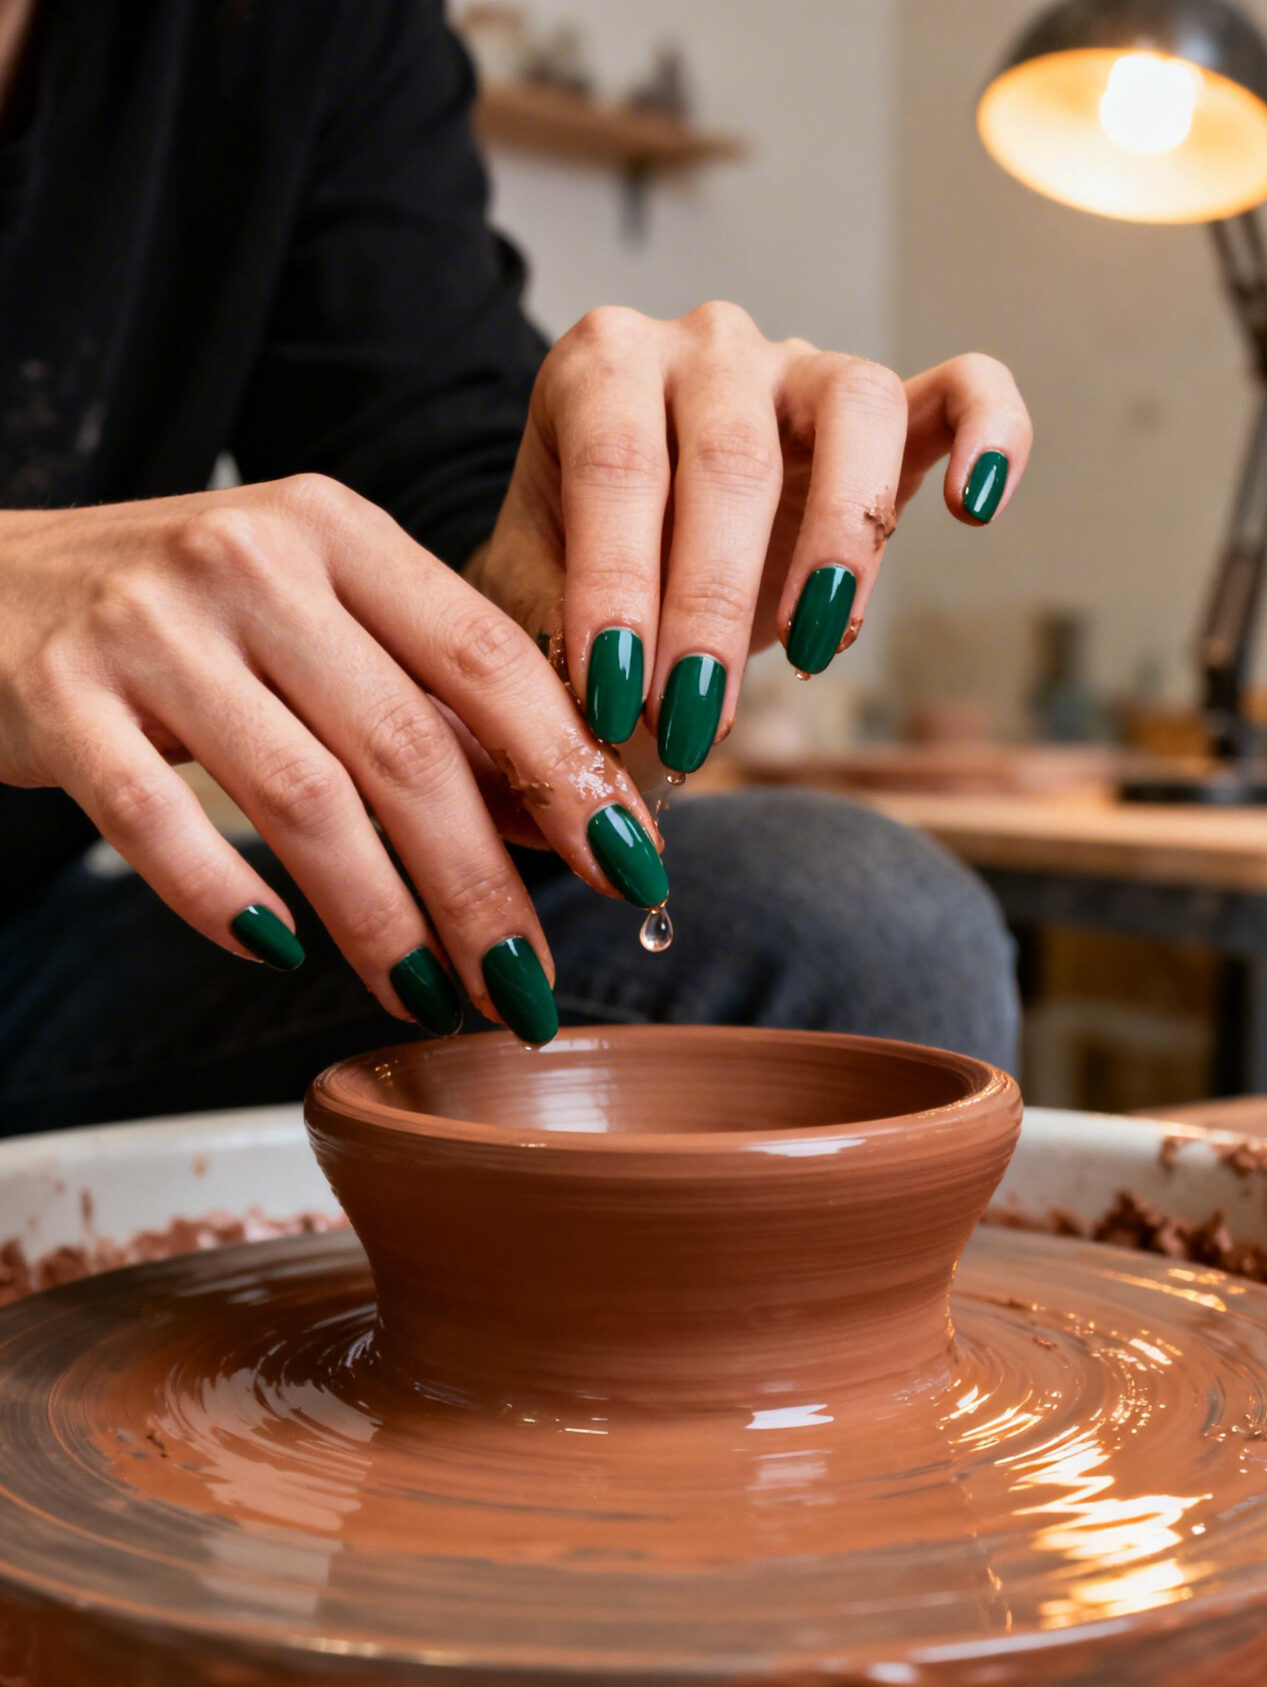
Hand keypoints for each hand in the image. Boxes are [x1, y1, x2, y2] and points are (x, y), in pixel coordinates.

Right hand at [0, 481, 669, 1043]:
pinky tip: (283, 955)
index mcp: (338, 531)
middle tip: (530, 985)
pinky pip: (156, 820)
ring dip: (383, 920)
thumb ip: (423, 699)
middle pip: (408, 746)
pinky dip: (225, 898)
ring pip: (301, 799)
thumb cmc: (183, 619)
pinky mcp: (57, 695)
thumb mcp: (313, 619)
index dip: (571, 772)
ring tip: (433, 997)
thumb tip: (558, 820)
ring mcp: (149, 624)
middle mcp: (251, 559)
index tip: (632, 867)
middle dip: (486, 887)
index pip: (486, 657)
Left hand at [477, 303, 1031, 771]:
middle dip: (711, 608)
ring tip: (815, 651)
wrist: (625, 568)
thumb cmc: (576, 590)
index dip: (617, 588)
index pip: (615, 466)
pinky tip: (976, 509)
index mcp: (598, 370)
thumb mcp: (537, 619)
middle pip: (729, 456)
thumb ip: (545, 673)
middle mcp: (704, 346)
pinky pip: (965, 389)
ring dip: (838, 545)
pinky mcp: (892, 410)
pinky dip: (991, 433)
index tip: (614, 703)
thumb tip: (575, 777)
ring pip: (852, 410)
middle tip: (696, 724)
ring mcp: (804, 366)